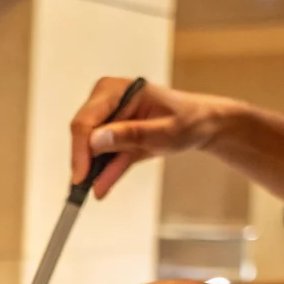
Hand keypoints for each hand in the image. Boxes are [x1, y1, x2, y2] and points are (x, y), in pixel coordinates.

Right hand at [71, 79, 234, 199]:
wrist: (202, 125)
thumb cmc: (188, 120)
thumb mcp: (163, 130)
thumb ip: (130, 134)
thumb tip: (95, 140)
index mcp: (118, 90)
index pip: (87, 120)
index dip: (80, 149)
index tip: (81, 175)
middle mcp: (108, 100)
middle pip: (84, 133)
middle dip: (84, 161)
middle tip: (83, 188)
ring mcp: (110, 118)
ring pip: (91, 148)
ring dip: (93, 171)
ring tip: (90, 192)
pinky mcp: (115, 136)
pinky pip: (105, 157)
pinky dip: (104, 173)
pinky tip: (100, 189)